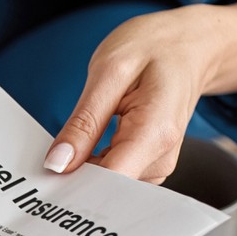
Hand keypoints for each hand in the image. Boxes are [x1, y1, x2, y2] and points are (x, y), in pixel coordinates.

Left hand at [45, 2, 236, 183]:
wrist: (191, 45)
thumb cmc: (155, 47)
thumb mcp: (109, 72)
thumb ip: (84, 121)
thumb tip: (58, 164)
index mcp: (154, 133)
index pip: (109, 183)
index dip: (73, 188)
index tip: (45, 184)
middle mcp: (161, 157)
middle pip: (107, 189)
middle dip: (73, 181)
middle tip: (48, 161)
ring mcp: (158, 164)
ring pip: (107, 186)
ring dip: (82, 172)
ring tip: (73, 143)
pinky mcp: (149, 164)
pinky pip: (114, 175)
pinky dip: (93, 166)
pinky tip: (86, 148)